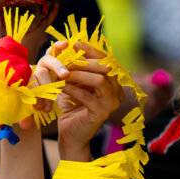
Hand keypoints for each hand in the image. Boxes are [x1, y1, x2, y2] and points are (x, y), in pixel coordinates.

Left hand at [40, 41, 123, 160]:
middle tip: (65, 60)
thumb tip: (64, 44)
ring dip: (79, 75)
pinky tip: (61, 87)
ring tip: (63, 74)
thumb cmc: (71, 106)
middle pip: (106, 67)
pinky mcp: (103, 113)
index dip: (91, 49)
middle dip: (83, 61)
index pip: (106, 59)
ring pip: (100, 80)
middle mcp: (118, 91)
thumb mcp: (72, 82)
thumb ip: (72, 66)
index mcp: (113, 81)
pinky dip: (73, 89)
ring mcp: (113, 103)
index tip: (74, 44)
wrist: (71, 134)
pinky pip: (88, 97)